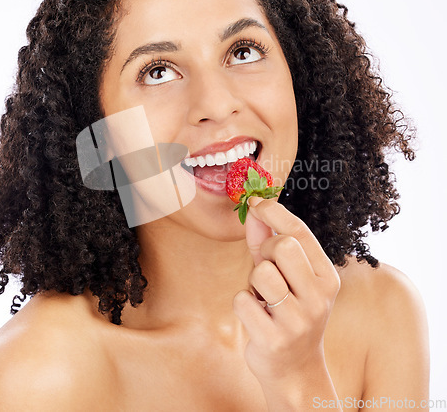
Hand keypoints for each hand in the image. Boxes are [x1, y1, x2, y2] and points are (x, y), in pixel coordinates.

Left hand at [232, 196, 340, 389]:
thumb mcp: (286, 275)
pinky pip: (242, 300)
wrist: (295, 368)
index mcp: (327, 277)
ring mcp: (298, 320)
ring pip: (261, 272)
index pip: (300, 232)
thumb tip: (254, 209)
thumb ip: (269, 241)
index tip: (256, 201)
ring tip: (264, 296)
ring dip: (254, 281)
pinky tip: (256, 316)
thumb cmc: (288, 310)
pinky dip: (243, 303)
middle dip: (267, 249)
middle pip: (283, 246)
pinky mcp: (274, 339)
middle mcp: (319, 297)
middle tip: (267, 266)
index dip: (275, 211)